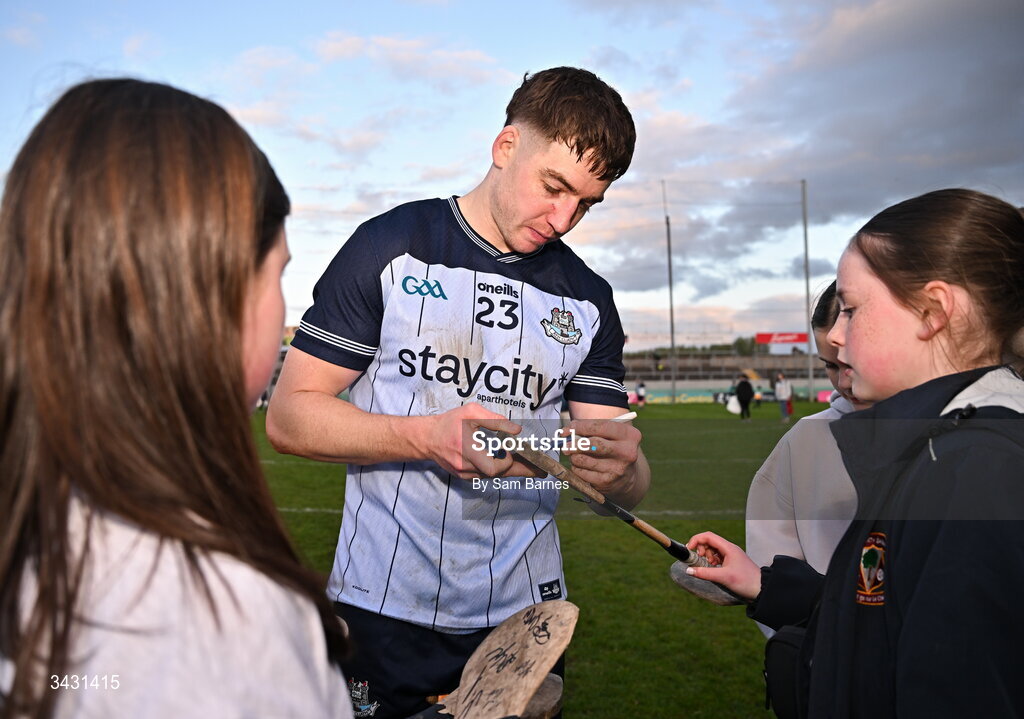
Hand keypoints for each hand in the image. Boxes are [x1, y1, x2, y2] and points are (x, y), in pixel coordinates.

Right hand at [420, 403, 543, 479]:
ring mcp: (465, 475)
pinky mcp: (464, 476)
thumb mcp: (471, 414)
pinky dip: (499, 469)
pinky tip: (509, 462)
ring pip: (494, 476)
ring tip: (531, 466)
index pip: (494, 468)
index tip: (516, 450)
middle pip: (500, 476)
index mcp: (468, 451)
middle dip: (522, 472)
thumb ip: (495, 421)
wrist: (427, 438)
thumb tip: (517, 431)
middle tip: (542, 471)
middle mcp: (467, 468)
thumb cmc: (449, 423)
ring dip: (512, 470)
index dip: (508, 463)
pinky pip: (486, 475)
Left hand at [560, 417, 640, 498]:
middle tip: (565, 445)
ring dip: (574, 457)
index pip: (601, 427)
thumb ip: (591, 431)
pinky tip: (582, 467)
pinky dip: (576, 468)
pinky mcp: (607, 482)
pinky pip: (581, 473)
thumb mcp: (610, 436)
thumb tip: (565, 433)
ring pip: (583, 459)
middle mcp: (627, 452)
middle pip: (593, 444)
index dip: (581, 426)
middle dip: (575, 444)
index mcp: (630, 435)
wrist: (626, 478)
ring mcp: (617, 469)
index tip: (569, 428)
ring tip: (576, 456)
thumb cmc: (612, 449)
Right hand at [685, 532, 761, 600]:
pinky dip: (712, 561)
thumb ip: (704, 573)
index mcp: (728, 548)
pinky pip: (718, 557)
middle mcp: (729, 548)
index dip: (696, 540)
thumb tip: (689, 570)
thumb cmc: (746, 581)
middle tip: (699, 560)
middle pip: (710, 541)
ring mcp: (731, 555)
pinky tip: (713, 568)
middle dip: (701, 549)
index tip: (689, 549)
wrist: (762, 589)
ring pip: (713, 549)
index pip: (708, 536)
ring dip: (706, 555)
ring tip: (707, 565)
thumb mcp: (723, 577)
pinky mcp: (731, 562)